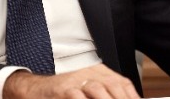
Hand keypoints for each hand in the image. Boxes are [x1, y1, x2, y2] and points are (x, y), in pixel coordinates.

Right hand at [2, 63, 139, 98]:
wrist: (36, 88)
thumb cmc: (64, 90)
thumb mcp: (87, 87)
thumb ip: (106, 92)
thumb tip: (127, 97)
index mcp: (99, 72)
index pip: (122, 83)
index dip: (132, 96)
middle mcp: (89, 74)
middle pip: (113, 86)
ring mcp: (76, 81)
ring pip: (97, 90)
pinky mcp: (62, 89)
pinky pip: (77, 96)